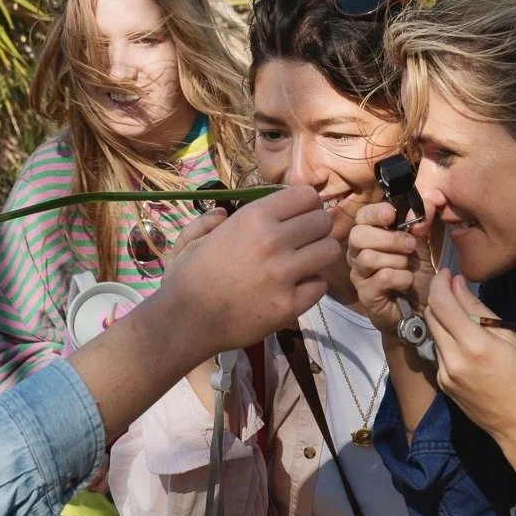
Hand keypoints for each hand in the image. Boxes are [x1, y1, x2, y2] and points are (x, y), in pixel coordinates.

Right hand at [160, 185, 337, 357]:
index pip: (306, 195)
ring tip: (304, 264)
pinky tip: (294, 288)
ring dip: (319, 256)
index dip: (306, 205)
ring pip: (329, 251)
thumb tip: (224, 213)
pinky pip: (320, 285)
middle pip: (323, 222)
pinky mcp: (290, 304)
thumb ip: (209, 221)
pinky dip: (311, 286)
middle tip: (303, 242)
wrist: (186, 321)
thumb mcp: (193, 238)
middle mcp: (273, 240)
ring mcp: (284, 274)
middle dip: (316, 230)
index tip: (298, 216)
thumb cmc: (187, 277)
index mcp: (253, 218)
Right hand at [346, 200, 433, 338]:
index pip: (361, 217)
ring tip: (408, 266)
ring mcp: (359, 276)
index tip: (393, 216)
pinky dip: (400, 277)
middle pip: (358, 235)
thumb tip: (429, 202)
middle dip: (389, 238)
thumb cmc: (416, 277)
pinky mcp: (366, 295)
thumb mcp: (422, 247)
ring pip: (368, 257)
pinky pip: (381, 278)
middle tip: (410, 246)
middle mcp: (358, 254)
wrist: (421, 312)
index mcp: (370, 237)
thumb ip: (422, 225)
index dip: (376, 213)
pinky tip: (406, 282)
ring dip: (396, 259)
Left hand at [425, 270, 515, 493]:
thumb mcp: (508, 337)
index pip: (442, 304)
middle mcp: (452, 359)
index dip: (440, 283)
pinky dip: (445, 338)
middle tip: (451, 286)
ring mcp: (444, 373)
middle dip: (437, 296)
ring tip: (459, 312)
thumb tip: (457, 284)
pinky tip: (461, 339)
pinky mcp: (442, 383)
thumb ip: (478, 309)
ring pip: (432, 333)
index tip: (446, 272)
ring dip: (440, 317)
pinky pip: (438, 351)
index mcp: (473, 345)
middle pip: (431, 316)